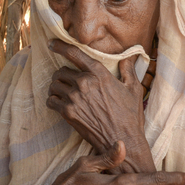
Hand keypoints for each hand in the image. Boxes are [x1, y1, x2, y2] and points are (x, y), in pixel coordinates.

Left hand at [47, 39, 152, 171]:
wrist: (122, 141)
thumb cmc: (130, 116)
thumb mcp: (134, 89)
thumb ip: (128, 70)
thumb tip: (126, 58)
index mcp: (99, 74)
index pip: (75, 54)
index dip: (60, 46)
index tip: (51, 44)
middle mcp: (84, 83)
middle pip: (61, 71)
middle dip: (62, 75)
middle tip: (67, 82)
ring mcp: (75, 98)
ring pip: (54, 85)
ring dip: (56, 88)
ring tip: (63, 93)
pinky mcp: (68, 112)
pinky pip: (51, 100)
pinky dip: (53, 101)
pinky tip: (59, 104)